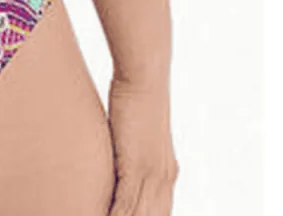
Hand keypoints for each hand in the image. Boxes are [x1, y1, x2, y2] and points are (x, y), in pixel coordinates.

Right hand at [106, 76, 178, 215]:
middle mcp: (164, 181)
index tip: (118, 215)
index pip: (158, 213)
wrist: (144, 79)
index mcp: (166, 174)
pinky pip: (127, 207)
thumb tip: (116, 157)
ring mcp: (154, 177)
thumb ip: (129, 152)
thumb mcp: (136, 131)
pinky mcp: (138, 170)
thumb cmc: (137, 97)